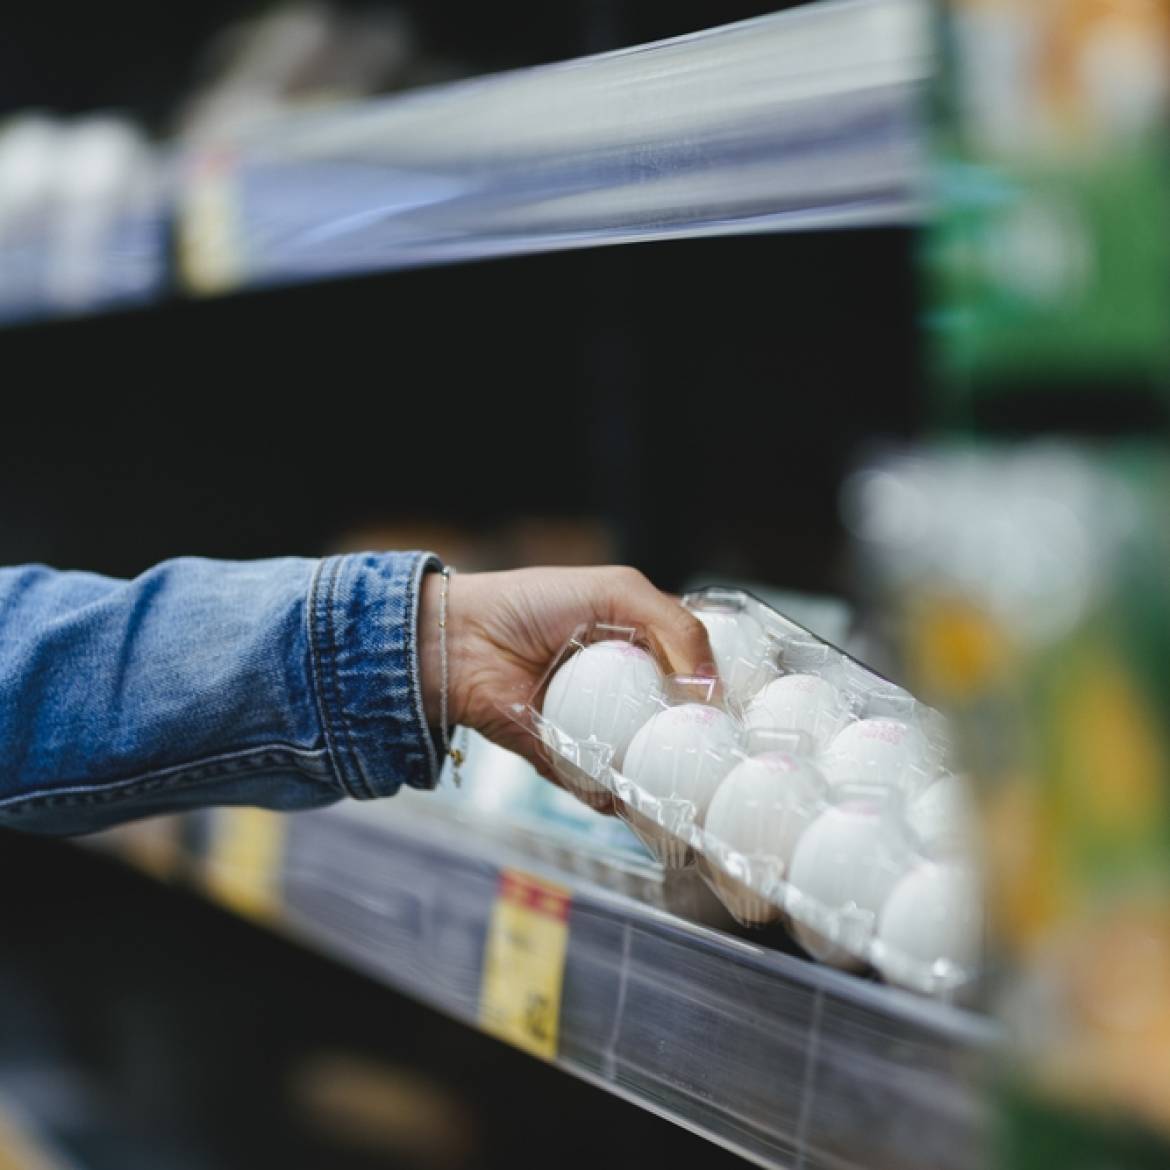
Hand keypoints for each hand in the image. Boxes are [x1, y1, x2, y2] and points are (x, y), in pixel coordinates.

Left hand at [418, 566, 713, 779]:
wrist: (463, 640)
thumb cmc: (534, 603)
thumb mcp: (618, 592)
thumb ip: (674, 624)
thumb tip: (712, 685)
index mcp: (639, 646)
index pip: (694, 672)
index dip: (721, 692)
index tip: (752, 714)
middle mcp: (622, 690)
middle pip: (675, 726)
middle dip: (701, 746)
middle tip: (730, 760)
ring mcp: (595, 729)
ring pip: (643, 763)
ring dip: (667, 779)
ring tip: (699, 794)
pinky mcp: (566, 761)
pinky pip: (601, 788)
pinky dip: (620, 798)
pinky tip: (645, 805)